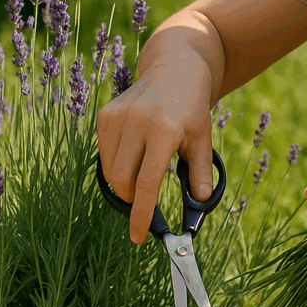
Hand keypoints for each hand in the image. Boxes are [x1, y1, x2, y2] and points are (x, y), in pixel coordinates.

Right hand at [96, 54, 214, 245]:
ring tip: (143, 174)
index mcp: (164, 129)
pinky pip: (104, 155)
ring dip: (124, 184)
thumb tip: (201, 201)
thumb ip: (201, 172)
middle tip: (146, 203)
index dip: (141, 214)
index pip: (147, 183)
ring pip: (110, 171)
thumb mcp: (202, 138)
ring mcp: (117, 116)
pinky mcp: (105, 115)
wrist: (175, 69)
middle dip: (133, 200)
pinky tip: (134, 153)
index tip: (138, 237)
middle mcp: (137, 121)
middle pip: (123, 181)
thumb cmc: (192, 107)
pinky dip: (116, 165)